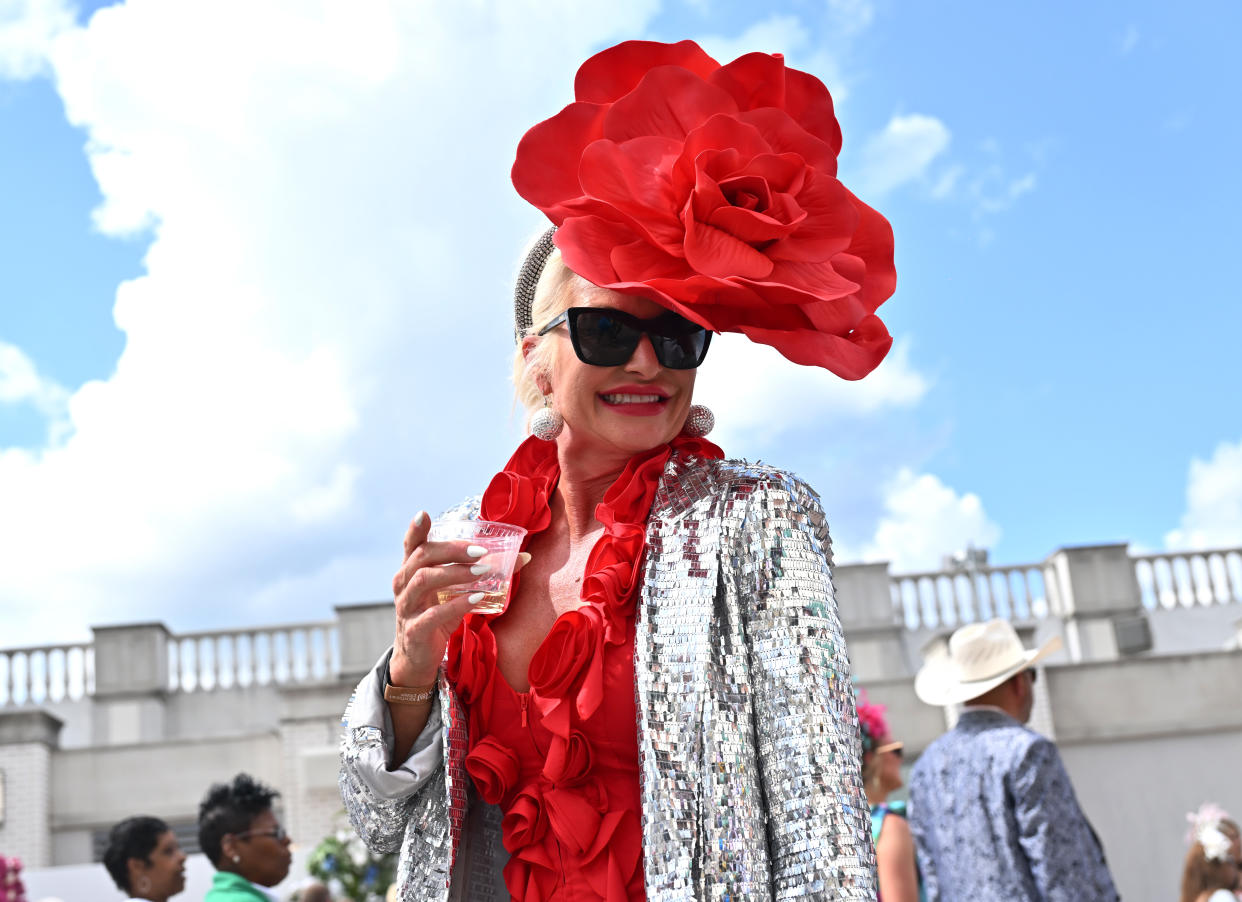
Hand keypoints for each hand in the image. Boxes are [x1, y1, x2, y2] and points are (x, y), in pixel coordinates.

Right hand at [388, 511, 528, 686]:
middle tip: (480, 551)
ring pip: (424, 580)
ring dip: (455, 572)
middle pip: (422, 557)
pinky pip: (433, 614)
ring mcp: (407, 607)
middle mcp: (404, 585)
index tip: (425, 514)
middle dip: (451, 550)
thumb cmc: (436, 617)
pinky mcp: (415, 630)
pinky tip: (476, 599)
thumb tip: (524, 556)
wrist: (418, 658)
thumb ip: (478, 572)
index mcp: (411, 571)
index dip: (416, 529)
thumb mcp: (453, 592)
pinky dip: (457, 605)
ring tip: (482, 571)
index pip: (411, 544)